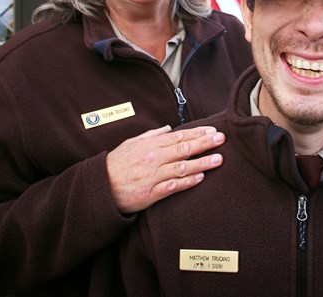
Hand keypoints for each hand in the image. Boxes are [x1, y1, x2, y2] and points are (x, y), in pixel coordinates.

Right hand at [106, 125, 224, 213]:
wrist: (101, 187)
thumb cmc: (117, 164)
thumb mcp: (132, 143)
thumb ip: (152, 135)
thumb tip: (169, 128)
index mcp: (150, 145)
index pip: (179, 137)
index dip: (197, 133)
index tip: (212, 131)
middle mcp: (153, 159)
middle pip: (184, 149)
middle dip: (205, 144)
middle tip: (222, 140)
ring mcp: (153, 176)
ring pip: (182, 167)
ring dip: (202, 163)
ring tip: (218, 160)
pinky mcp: (151, 193)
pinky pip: (172, 187)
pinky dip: (187, 182)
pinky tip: (200, 178)